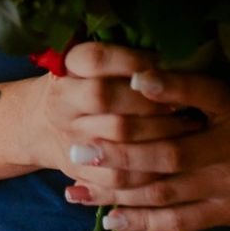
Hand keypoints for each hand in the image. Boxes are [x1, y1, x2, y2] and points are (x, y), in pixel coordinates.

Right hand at [18, 42, 203, 190]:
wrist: (41, 127)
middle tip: (182, 100)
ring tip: (188, 125)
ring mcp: (69, 139)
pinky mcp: (80, 171)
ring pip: (118, 139)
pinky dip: (151, 170)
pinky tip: (175, 161)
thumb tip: (172, 53)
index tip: (165, 63)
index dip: (133, 61)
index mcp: (65, 70)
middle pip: (105, 97)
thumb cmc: (81, 86)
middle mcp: (62, 103)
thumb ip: (121, 58)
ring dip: (159, 132)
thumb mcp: (88, 64)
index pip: (95, 58)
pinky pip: (120, 177)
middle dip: (150, 98)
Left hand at [62, 68, 229, 230]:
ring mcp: (226, 191)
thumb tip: (138, 77)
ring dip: (118, 194)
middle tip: (76, 150)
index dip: (150, 104)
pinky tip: (110, 220)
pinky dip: (142, 223)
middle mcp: (228, 156)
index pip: (186, 109)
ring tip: (77, 189)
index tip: (111, 98)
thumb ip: (188, 86)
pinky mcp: (226, 216)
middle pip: (164, 159)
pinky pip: (178, 223)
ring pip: (164, 195)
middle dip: (116, 156)